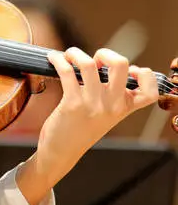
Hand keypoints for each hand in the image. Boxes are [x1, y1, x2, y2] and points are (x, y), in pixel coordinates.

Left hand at [39, 47, 157, 182]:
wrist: (62, 151)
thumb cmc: (81, 129)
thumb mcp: (106, 114)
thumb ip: (112, 95)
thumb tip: (104, 65)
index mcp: (124, 108)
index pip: (150, 91)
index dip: (143, 74)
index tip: (128, 70)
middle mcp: (112, 105)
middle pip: (121, 65)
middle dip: (106, 53)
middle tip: (94, 60)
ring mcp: (93, 104)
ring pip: (88, 64)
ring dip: (75, 53)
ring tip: (68, 56)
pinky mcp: (72, 103)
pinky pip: (66, 71)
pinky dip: (58, 60)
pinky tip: (53, 59)